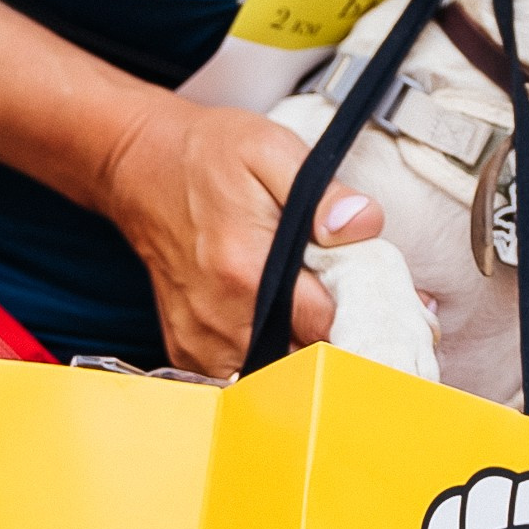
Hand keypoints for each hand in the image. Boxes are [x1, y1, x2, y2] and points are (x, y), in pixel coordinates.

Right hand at [99, 92, 382, 374]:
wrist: (142, 165)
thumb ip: (323, 193)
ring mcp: (199, 339)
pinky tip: (283, 326)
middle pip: (306, 361)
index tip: (387, 300)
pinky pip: (242, 378)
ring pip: (275, 379)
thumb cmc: (208, 156)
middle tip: (358, 308)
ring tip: (319, 315)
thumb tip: (364, 225)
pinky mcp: (187, 348)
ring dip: (306, 356)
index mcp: (247, 272)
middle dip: (340, 341)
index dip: (367, 316)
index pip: (329, 324)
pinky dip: (270, 361)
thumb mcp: (271, 149)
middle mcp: (220, 317)